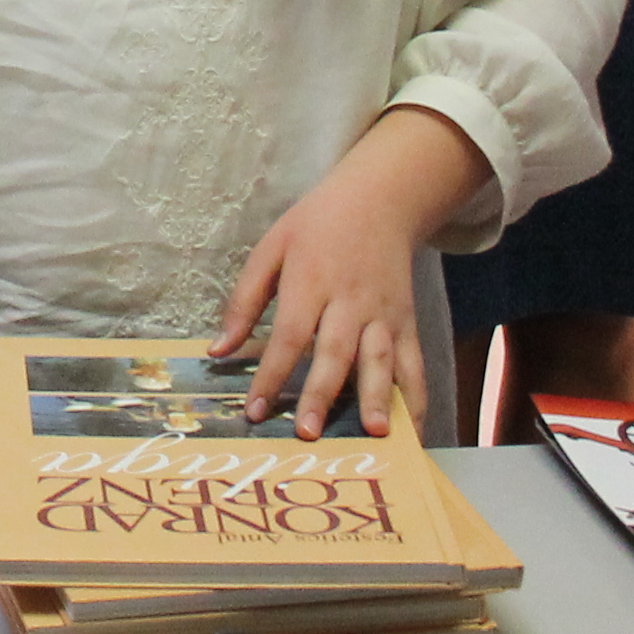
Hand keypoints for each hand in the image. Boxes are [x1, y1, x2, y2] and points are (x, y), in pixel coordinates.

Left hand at [210, 108, 489, 438]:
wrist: (378, 199)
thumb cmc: (315, 226)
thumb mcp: (270, 249)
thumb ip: (244, 301)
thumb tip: (218, 350)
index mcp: (310, 281)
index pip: (288, 335)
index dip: (271, 375)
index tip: (254, 411)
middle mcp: (349, 301)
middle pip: (335, 352)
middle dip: (321, 394)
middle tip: (307, 432)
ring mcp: (383, 314)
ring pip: (380, 359)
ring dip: (376, 398)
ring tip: (373, 433)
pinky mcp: (407, 322)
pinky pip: (414, 363)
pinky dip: (416, 398)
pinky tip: (412, 431)